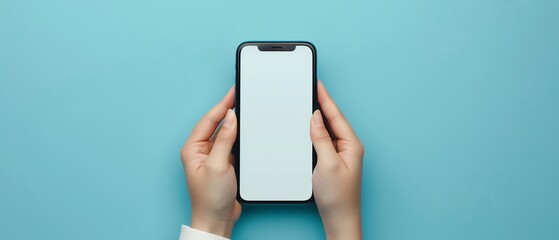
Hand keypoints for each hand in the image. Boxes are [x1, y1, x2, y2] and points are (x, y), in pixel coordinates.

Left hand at [180, 87, 240, 237]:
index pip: (209, 120)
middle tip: (241, 95)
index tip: (233, 92)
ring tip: (245, 108)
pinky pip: (232, 144)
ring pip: (225, 133)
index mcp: (193, 148)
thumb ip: (224, 140)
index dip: (222, 105)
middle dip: (228, 109)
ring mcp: (213, 157)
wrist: (217, 220)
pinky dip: (240, 136)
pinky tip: (247, 130)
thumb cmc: (210, 198)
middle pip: (216, 124)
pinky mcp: (224, 163)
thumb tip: (230, 117)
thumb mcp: (218, 165)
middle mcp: (201, 150)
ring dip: (235, 123)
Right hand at [311, 81, 363, 239]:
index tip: (318, 84)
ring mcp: (341, 154)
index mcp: (352, 145)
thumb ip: (321, 138)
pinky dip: (315, 132)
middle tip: (311, 88)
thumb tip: (316, 118)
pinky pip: (323, 141)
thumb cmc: (338, 197)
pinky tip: (308, 128)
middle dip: (322, 104)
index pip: (336, 116)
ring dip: (318, 118)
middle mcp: (348, 147)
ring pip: (328, 130)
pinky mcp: (333, 161)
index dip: (326, 99)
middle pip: (333, 120)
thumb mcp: (327, 164)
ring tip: (308, 102)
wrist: (339, 219)